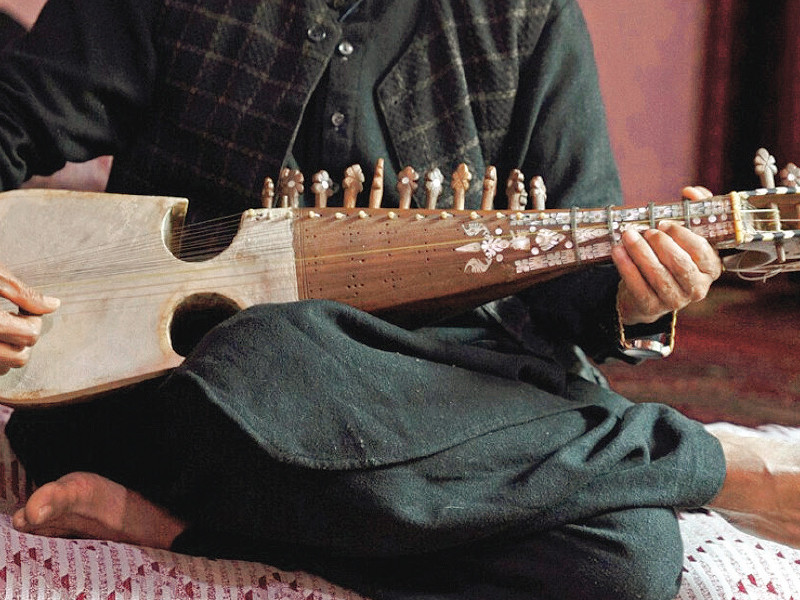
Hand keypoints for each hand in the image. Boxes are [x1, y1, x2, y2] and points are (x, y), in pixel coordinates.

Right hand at [0, 264, 59, 374]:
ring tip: (1, 328)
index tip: (25, 309)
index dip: (33, 320)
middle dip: (23, 337)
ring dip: (9, 350)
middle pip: (20, 357)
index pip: (28, 334)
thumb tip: (53, 305)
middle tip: (14, 318)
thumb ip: (21, 292)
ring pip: (4, 368)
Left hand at [612, 186, 722, 324]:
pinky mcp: (652, 307)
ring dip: (640, 253)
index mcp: (710, 268)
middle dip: (661, 245)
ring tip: (627, 236)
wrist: (648, 290)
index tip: (664, 223)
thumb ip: (694, 208)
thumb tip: (691, 191)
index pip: (702, 252)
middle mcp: (697, 288)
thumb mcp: (684, 233)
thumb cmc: (671, 255)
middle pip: (680, 265)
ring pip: (658, 276)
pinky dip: (626, 267)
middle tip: (647, 230)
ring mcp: (675, 300)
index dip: (683, 236)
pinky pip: (638, 286)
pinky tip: (618, 252)